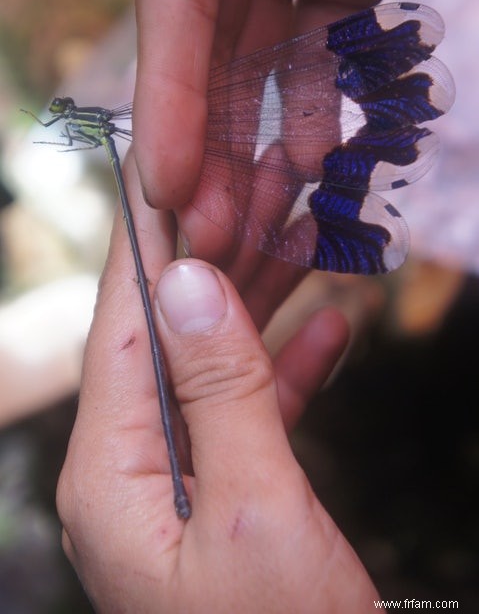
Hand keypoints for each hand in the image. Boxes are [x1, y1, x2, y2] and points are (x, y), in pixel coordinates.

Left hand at [56, 156, 382, 612]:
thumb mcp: (255, 509)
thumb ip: (219, 389)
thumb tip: (188, 283)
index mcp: (111, 471)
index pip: (123, 325)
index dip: (152, 242)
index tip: (177, 168)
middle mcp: (132, 468)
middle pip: (175, 336)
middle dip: (223, 261)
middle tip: (268, 187)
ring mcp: (180, 481)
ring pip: (221, 366)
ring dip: (265, 304)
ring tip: (305, 236)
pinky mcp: (229, 496)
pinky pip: (255, 412)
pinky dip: (292, 368)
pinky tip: (332, 325)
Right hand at [133, 0, 478, 214]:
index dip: (168, 96)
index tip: (168, 189)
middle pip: (211, 43)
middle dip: (206, 145)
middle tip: (211, 235)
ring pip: (260, 58)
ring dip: (252, 142)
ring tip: (255, 222)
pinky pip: (317, 48)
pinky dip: (308, 106)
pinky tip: (307, 165)